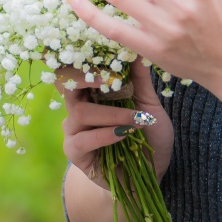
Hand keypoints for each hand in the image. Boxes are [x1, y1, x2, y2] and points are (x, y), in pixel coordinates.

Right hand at [55, 59, 172, 186]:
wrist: (152, 172)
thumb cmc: (150, 136)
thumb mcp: (149, 105)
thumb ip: (140, 80)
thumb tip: (137, 49)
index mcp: (94, 93)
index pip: (80, 70)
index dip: (86, 59)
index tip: (103, 50)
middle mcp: (79, 108)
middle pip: (69, 86)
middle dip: (86, 78)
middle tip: (106, 77)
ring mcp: (74, 131)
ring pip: (80, 112)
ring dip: (111, 114)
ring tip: (135, 120)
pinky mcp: (75, 153)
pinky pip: (82, 140)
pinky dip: (104, 135)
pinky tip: (123, 135)